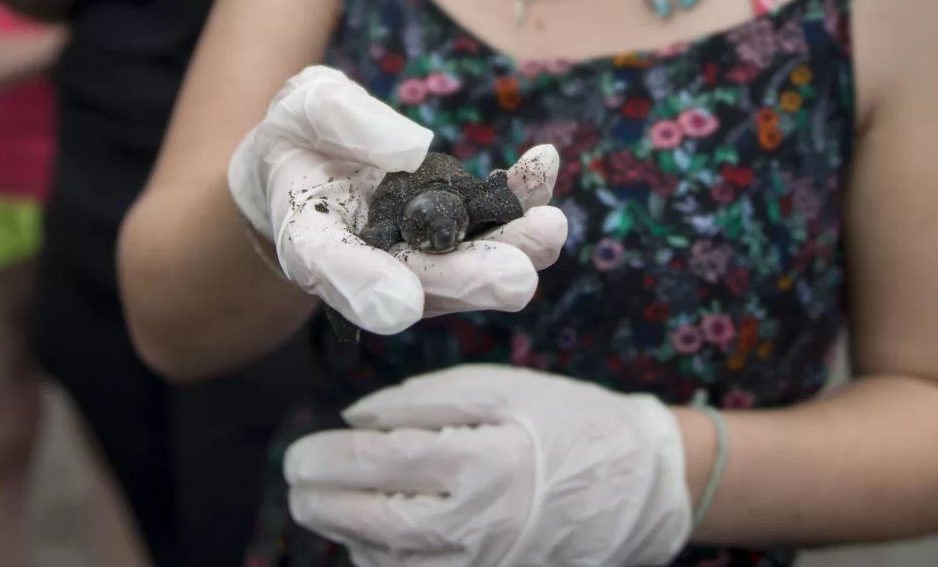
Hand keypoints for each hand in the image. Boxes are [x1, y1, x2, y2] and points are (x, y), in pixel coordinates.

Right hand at [227, 66, 566, 335]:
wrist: (317, 153)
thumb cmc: (302, 133)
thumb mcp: (305, 107)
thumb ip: (343, 120)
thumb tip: (411, 148)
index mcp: (309, 239)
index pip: (328, 268)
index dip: (362, 287)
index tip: (400, 306)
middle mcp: (369, 263)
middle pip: (418, 280)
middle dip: (470, 280)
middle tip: (517, 280)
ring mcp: (419, 254)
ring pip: (468, 263)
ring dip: (513, 249)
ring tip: (551, 227)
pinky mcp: (457, 232)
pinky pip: (493, 220)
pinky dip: (522, 196)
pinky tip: (545, 163)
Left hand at [286, 365, 691, 566]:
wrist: (642, 486)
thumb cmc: (570, 422)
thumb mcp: (502, 388)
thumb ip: (424, 400)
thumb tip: (357, 419)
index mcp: (482, 463)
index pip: (378, 466)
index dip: (327, 461)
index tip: (298, 451)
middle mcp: (480, 526)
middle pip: (373, 523)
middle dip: (321, 504)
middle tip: (295, 482)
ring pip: (390, 564)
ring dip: (346, 536)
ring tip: (323, 506)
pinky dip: (383, 564)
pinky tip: (368, 538)